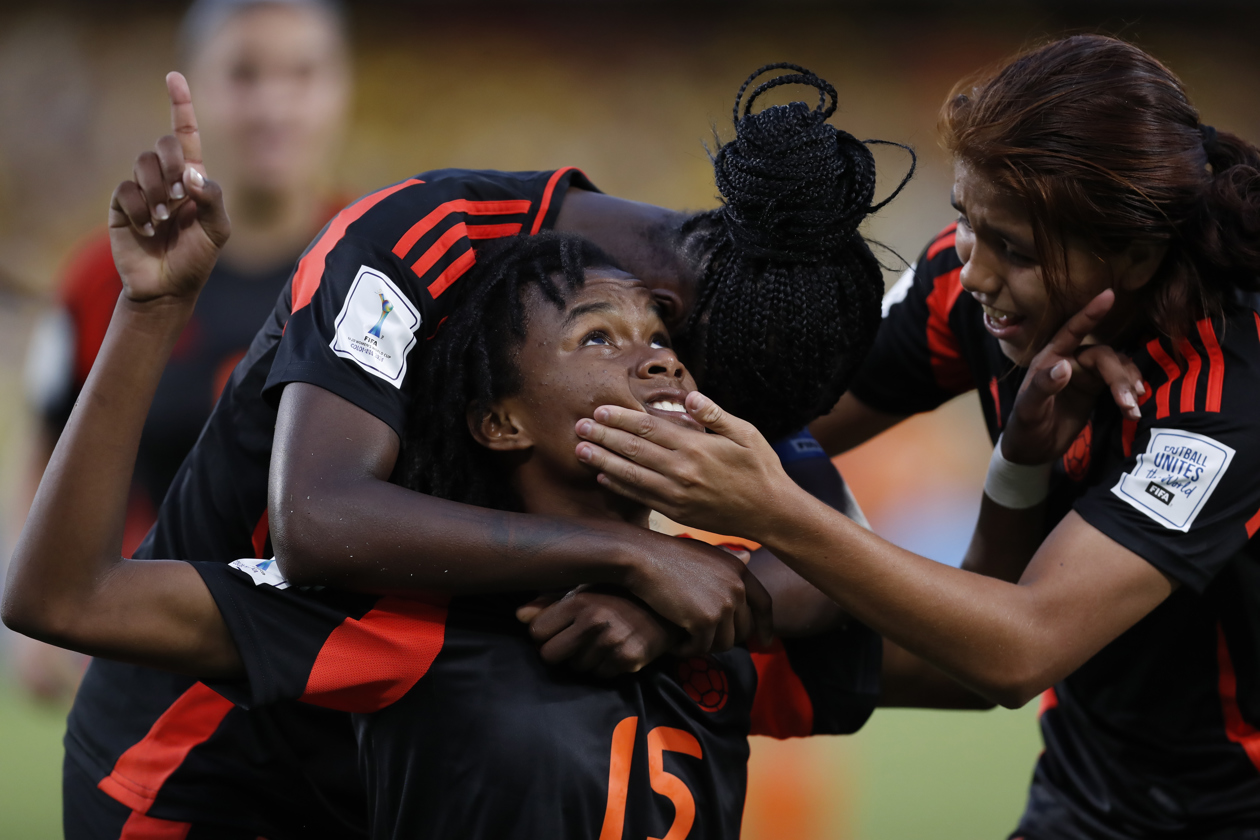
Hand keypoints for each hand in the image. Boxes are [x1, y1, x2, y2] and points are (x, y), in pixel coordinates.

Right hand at [109, 72, 228, 303]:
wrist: (168, 288)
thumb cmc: (197, 259)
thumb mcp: (218, 232)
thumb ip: (213, 198)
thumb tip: (191, 172)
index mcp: (194, 179)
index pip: (186, 135)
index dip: (180, 105)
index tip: (173, 76)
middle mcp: (167, 179)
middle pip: (163, 144)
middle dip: (173, 165)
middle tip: (179, 197)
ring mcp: (143, 190)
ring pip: (143, 163)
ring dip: (157, 191)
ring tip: (163, 219)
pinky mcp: (122, 205)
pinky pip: (126, 190)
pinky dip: (140, 209)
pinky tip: (147, 228)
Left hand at [517, 587, 676, 677]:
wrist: (669, 605)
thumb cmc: (621, 593)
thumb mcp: (587, 588)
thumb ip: (550, 602)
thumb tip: (518, 616)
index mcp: (580, 600)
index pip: (536, 631)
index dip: (544, 631)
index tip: (556, 627)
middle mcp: (594, 622)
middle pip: (548, 655)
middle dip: (557, 650)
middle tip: (572, 640)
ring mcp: (611, 643)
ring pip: (574, 668)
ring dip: (582, 659)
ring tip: (598, 641)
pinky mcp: (627, 661)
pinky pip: (598, 675)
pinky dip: (602, 666)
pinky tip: (613, 650)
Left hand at [574, 393, 795, 541]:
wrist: (771, 514)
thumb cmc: (761, 469)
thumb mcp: (746, 434)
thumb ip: (715, 415)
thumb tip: (690, 397)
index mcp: (696, 448)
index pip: (648, 429)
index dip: (621, 419)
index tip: (600, 411)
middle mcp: (682, 471)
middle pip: (633, 450)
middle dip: (603, 437)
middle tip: (578, 427)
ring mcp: (677, 495)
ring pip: (631, 475)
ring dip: (603, 462)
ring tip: (580, 450)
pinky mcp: (677, 512)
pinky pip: (641, 498)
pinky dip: (620, 487)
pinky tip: (603, 477)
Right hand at [621, 529, 772, 655]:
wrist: (642, 558)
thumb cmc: (667, 555)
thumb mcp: (705, 553)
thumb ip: (727, 562)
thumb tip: (749, 558)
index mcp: (739, 570)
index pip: (764, 604)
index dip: (766, 626)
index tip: (765, 642)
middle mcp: (737, 587)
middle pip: (743, 630)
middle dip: (723, 640)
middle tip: (701, 642)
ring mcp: (724, 604)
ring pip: (723, 644)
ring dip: (703, 647)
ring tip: (683, 642)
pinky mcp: (705, 621)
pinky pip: (701, 648)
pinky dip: (686, 650)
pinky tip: (674, 645)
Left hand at [1002, 290, 1145, 464]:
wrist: (1033, 451)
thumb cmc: (1025, 427)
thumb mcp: (1029, 410)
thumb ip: (1044, 388)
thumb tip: (1066, 366)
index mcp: (1050, 359)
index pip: (1071, 331)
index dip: (1090, 313)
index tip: (1109, 294)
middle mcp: (1070, 361)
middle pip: (1104, 356)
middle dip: (1119, 376)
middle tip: (1129, 401)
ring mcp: (1084, 375)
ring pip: (1116, 367)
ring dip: (1128, 384)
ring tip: (1133, 408)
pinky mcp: (1096, 390)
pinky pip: (1120, 381)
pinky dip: (1129, 391)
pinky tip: (1134, 408)